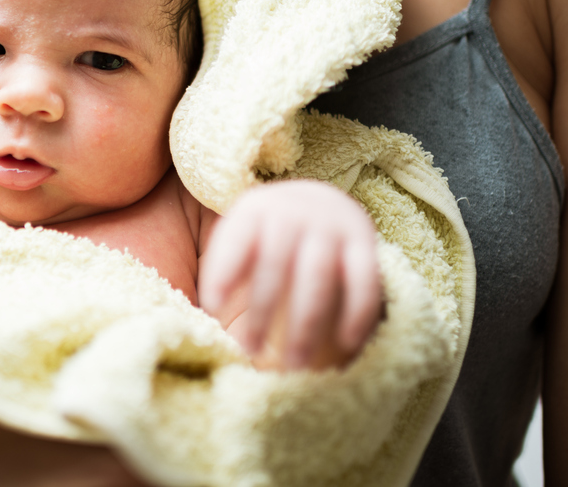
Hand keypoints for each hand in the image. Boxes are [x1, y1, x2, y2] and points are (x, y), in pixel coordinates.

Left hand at [198, 180, 381, 370]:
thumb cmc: (267, 234)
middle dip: (261, 312)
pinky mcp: (364, 243)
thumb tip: (203, 321)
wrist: (320, 202)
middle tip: (249, 351)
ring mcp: (331, 227)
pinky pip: (364, 280)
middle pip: (274, 264)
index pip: (236, 240)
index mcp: (255, 210)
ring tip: (295, 365)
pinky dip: (357, 313)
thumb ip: (223, 267)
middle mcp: (293, 214)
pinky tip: (345, 344)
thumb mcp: (240, 234)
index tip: (212, 309)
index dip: (224, 272)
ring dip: (305, 324)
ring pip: (317, 277)